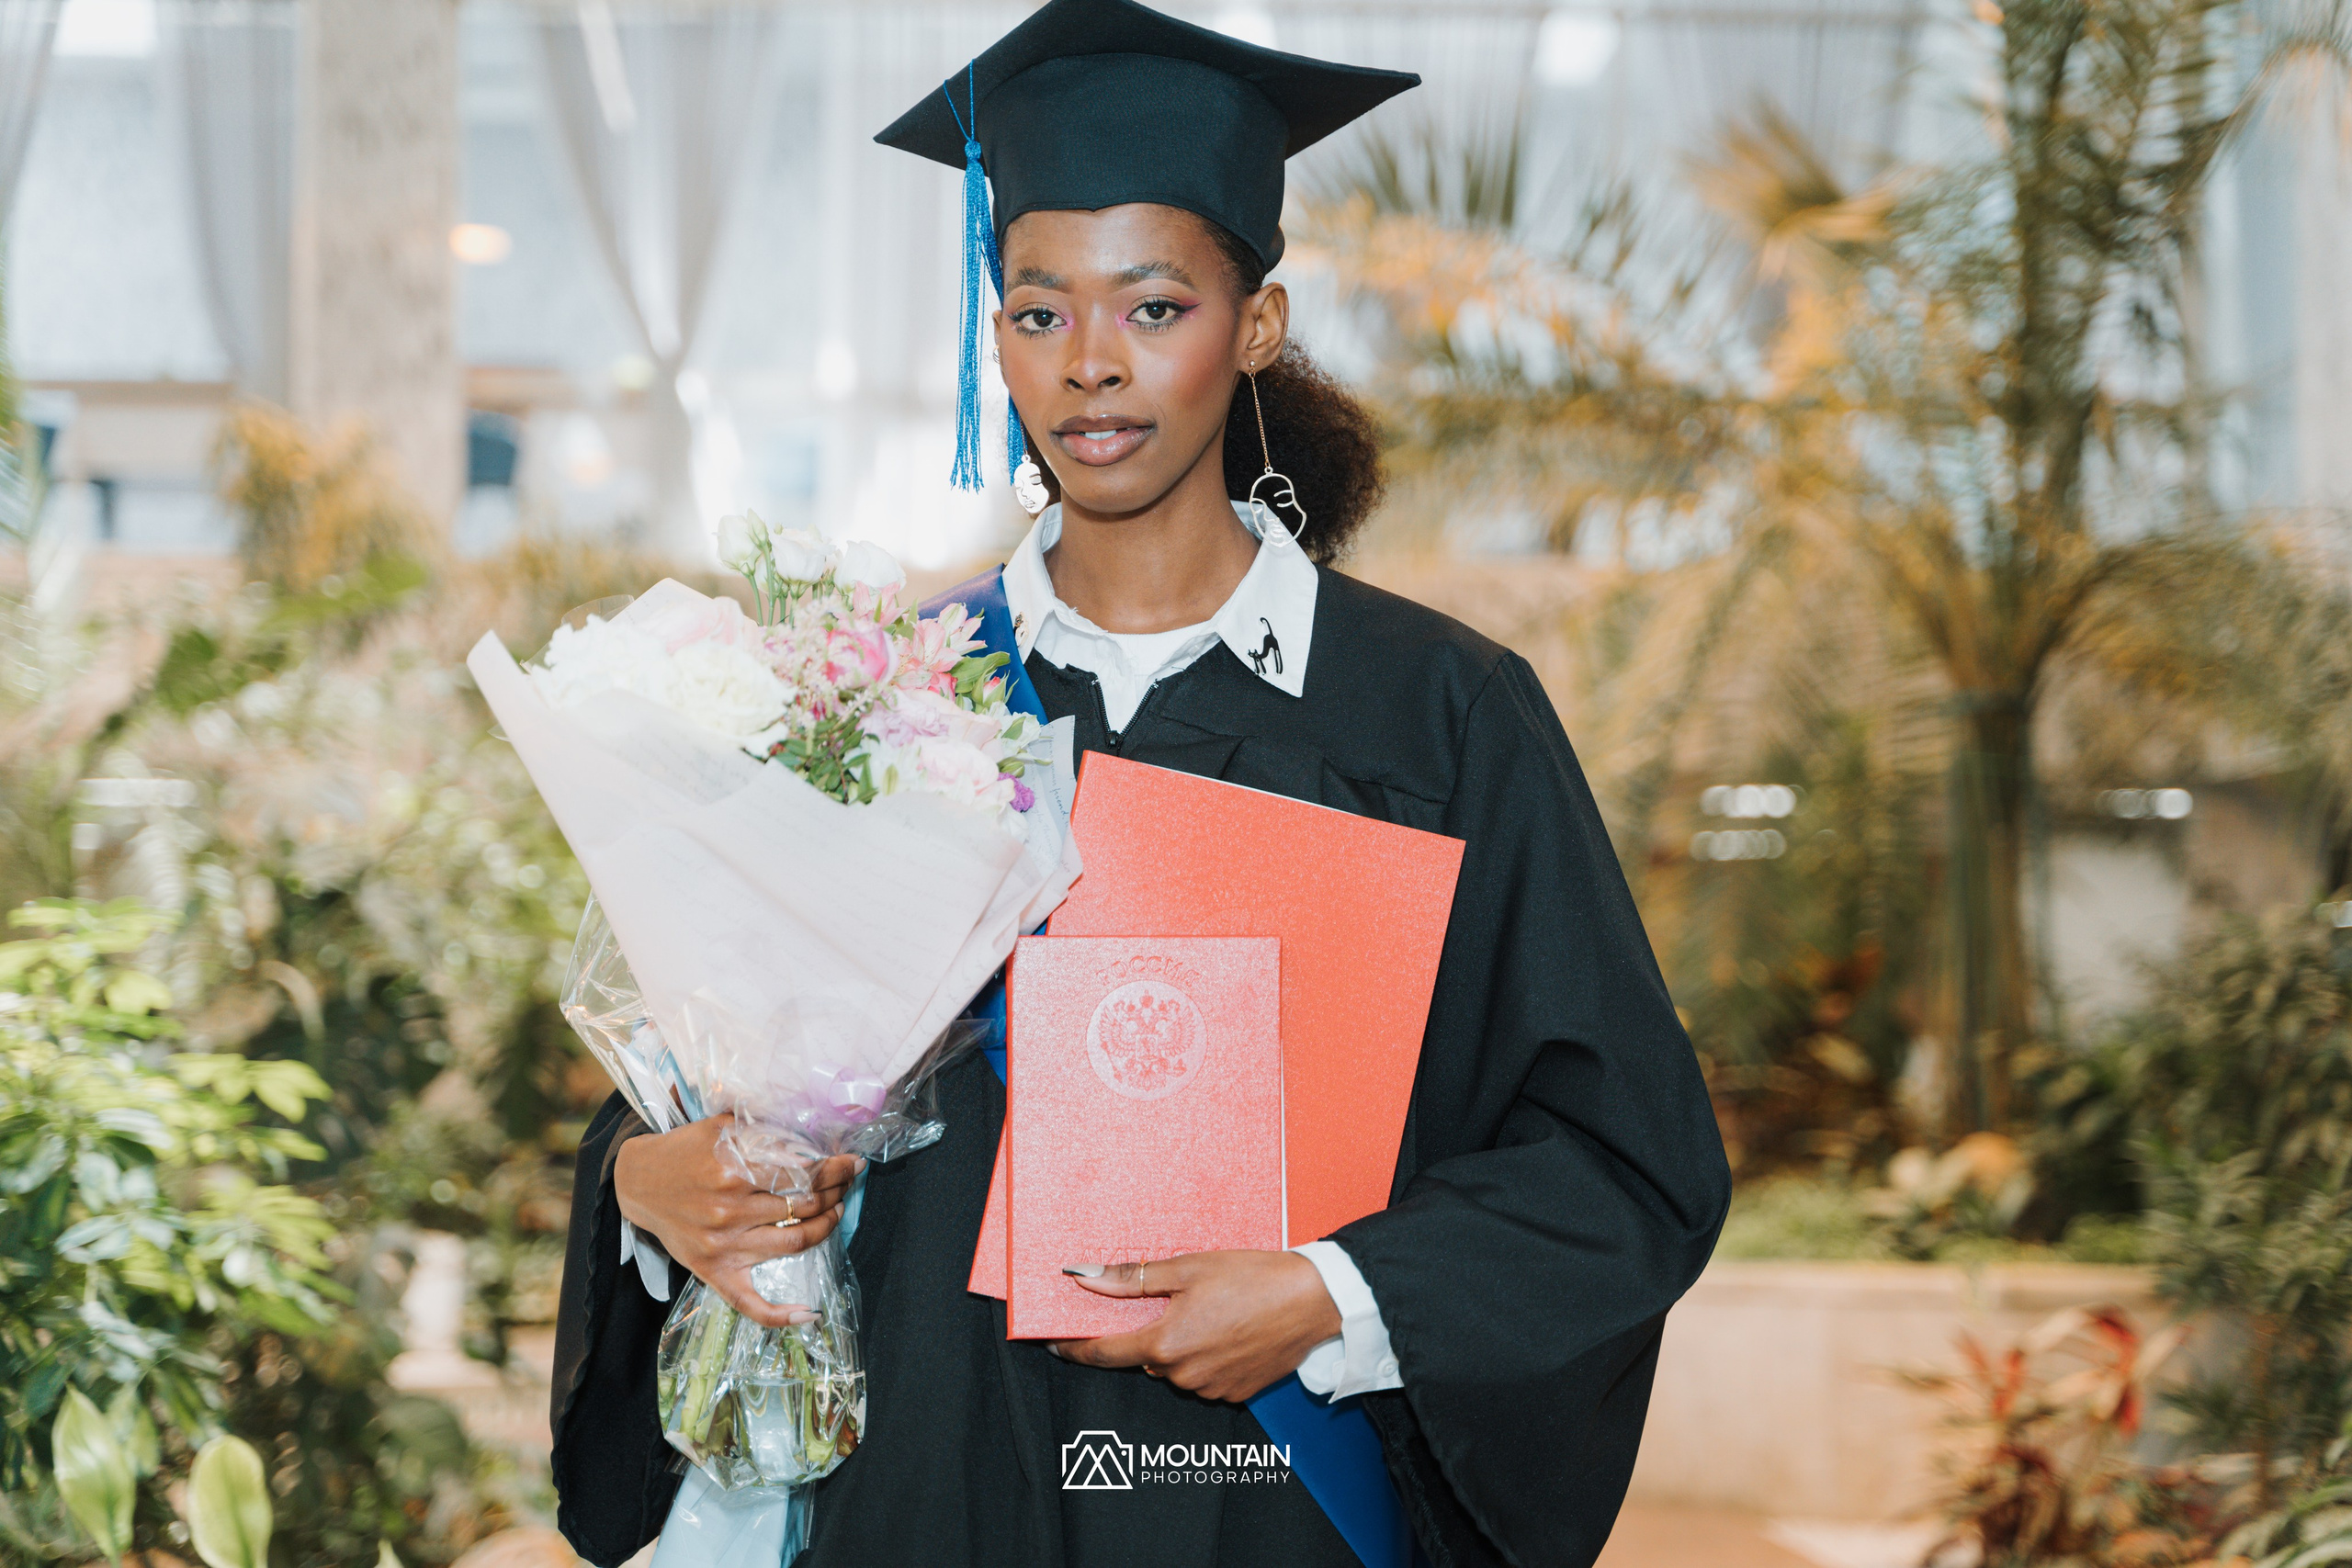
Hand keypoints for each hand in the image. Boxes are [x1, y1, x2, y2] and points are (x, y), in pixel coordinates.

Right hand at [612, 1112, 863, 1328]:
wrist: (638, 1183)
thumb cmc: (685, 1151)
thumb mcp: (721, 1126)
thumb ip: (764, 1129)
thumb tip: (814, 1136)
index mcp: (732, 1170)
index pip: (802, 1173)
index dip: (835, 1168)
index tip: (852, 1162)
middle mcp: (729, 1210)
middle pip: (805, 1205)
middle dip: (836, 1191)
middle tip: (847, 1181)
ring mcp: (722, 1245)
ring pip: (794, 1243)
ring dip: (827, 1227)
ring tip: (837, 1210)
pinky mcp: (712, 1271)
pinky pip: (750, 1302)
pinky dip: (780, 1315)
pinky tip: (809, 1314)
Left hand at [1049, 1250, 1342, 1401]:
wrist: (1313, 1299)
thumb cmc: (1254, 1278)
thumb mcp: (1188, 1268)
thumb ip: (1132, 1278)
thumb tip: (1085, 1277)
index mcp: (1166, 1343)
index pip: (1104, 1353)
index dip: (1075, 1349)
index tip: (1056, 1344)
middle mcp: (1184, 1374)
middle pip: (1145, 1357)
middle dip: (1147, 1333)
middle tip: (1169, 1302)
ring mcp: (1211, 1388)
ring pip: (1176, 1368)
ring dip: (1179, 1346)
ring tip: (1210, 1311)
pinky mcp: (1235, 1394)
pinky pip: (1204, 1378)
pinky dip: (1206, 1357)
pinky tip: (1227, 1330)